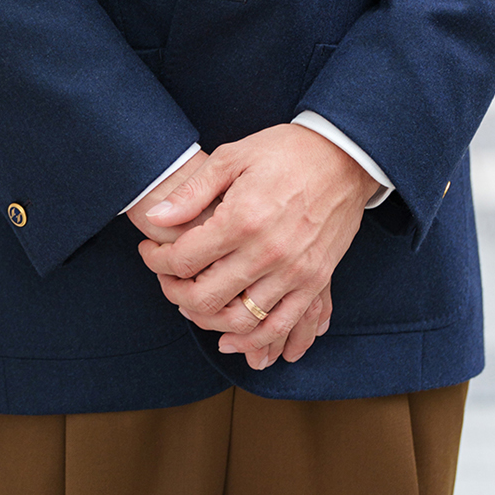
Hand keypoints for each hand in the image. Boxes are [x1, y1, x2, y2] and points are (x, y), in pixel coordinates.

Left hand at [138, 124, 376, 368]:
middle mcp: (267, 252)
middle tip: (166, 281)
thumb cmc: (285, 152)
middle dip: (175, 294)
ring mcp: (294, 271)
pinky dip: (254, 342)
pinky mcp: (315, 281)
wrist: (344, 157)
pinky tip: (233, 338)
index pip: (184, 259)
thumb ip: (193, 192)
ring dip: (208, 323)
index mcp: (242, 218)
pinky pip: (281, 326)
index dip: (157, 260)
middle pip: (206, 298)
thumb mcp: (233, 156)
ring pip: (240, 322)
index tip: (150, 251)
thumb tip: (156, 217)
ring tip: (193, 306)